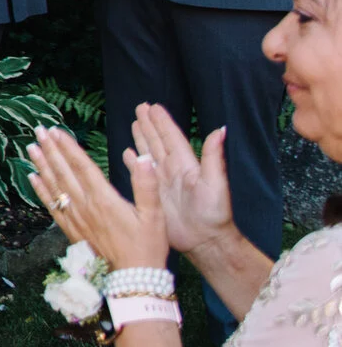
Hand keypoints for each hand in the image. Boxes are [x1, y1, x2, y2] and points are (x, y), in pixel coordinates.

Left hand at [28, 124, 170, 272]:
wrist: (133, 279)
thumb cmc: (148, 246)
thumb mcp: (156, 215)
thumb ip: (148, 186)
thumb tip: (144, 159)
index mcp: (105, 199)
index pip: (83, 166)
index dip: (68, 147)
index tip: (55, 131)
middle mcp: (86, 206)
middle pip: (64, 173)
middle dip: (51, 150)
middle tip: (38, 130)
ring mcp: (76, 219)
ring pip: (55, 187)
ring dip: (42, 166)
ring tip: (31, 148)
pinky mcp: (72, 230)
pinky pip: (52, 206)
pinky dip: (41, 191)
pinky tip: (32, 178)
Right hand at [128, 103, 235, 256]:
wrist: (204, 240)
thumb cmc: (213, 213)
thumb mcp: (216, 183)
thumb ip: (213, 156)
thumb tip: (221, 130)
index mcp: (186, 164)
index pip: (172, 138)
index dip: (162, 122)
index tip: (153, 106)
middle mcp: (173, 170)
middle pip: (158, 141)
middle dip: (149, 124)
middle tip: (140, 107)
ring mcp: (162, 181)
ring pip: (149, 153)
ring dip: (141, 138)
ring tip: (134, 123)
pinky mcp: (153, 194)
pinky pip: (140, 173)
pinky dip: (133, 162)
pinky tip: (127, 153)